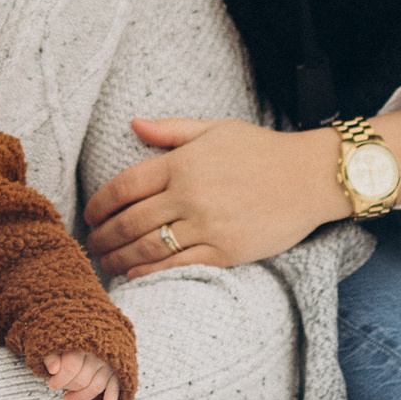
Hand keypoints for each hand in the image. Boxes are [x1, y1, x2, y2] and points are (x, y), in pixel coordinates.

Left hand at [43, 349, 123, 399]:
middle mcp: (98, 353)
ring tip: (66, 399)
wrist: (90, 339)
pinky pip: (114, 389)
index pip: (72, 367)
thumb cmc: (68, 345)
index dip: (60, 379)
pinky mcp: (115, 373)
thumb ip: (52, 357)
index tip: (51, 385)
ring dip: (80, 397)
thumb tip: (53, 370)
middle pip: (83, 379)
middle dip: (68, 387)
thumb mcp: (56, 346)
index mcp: (82, 344)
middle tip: (56, 387)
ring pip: (96, 386)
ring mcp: (108, 364)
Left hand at [86, 113, 386, 278]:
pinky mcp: (226, 251)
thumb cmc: (262, 150)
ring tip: (105, 263)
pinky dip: (150, 274)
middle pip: (130, 221)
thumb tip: (133, 124)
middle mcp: (190, 195)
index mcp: (182, 163)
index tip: (89, 214)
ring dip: (119, 258)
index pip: (124, 186)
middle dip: (103, 236)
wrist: (311, 177)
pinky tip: (134, 276)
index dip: (99, 204)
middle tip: (90, 244)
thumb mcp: (216, 129)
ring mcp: (208, 226)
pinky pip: (178, 266)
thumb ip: (171, 131)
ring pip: (149, 247)